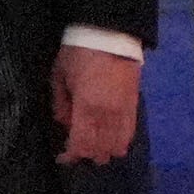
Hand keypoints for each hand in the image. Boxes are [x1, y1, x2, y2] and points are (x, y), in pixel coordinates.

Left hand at [51, 44, 140, 166]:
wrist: (110, 35)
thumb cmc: (78, 53)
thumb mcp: (59, 76)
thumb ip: (60, 104)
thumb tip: (63, 124)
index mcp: (87, 107)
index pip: (81, 143)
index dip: (71, 155)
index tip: (62, 158)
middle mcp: (108, 114)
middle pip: (100, 148)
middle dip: (87, 155)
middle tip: (75, 153)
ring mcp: (124, 111)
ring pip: (117, 144)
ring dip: (105, 151)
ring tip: (93, 150)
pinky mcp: (134, 105)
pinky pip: (130, 132)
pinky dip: (121, 142)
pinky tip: (113, 144)